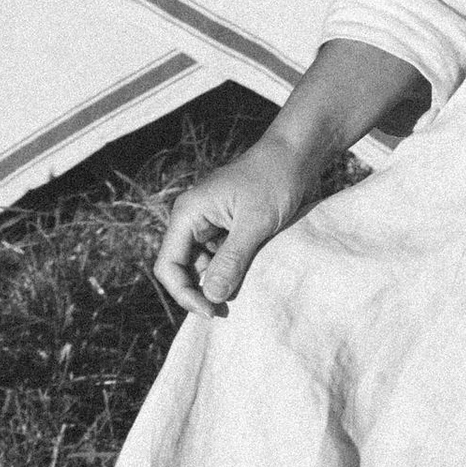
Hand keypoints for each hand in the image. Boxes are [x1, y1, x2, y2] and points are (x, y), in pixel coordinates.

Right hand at [154, 129, 320, 322]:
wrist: (297, 155)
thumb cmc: (274, 180)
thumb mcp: (254, 223)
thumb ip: (231, 260)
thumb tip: (212, 297)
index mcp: (188, 214)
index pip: (168, 266)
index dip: (184, 294)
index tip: (212, 311)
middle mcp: (193, 220)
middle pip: (182, 269)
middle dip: (201, 291)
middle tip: (227, 311)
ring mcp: (210, 224)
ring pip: (202, 266)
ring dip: (218, 282)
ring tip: (244, 292)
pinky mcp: (227, 227)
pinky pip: (220, 258)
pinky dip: (231, 271)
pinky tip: (250, 276)